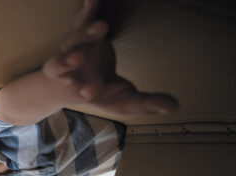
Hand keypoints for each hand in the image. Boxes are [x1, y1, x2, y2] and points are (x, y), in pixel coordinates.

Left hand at [42, 0, 178, 114]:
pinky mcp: (79, 33)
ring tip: (101, 27)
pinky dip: (87, 10)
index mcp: (77, 91)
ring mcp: (71, 49)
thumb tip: (174, 106)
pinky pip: (81, 20)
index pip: (76, 92)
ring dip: (84, 33)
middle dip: (67, 62)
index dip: (81, 91)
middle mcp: (68, 71)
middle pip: (60, 65)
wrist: (75, 79)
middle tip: (76, 58)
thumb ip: (146, 104)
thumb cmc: (103, 92)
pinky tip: (92, 0)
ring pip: (72, 40)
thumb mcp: (123, 101)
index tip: (91, 91)